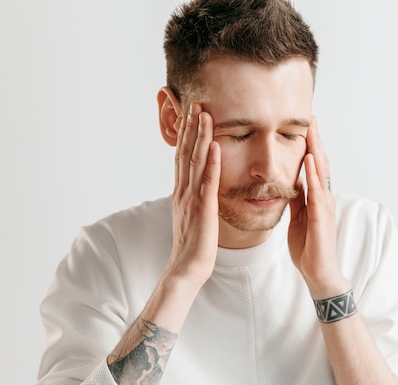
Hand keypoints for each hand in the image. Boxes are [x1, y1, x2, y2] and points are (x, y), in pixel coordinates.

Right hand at [165, 103, 220, 286]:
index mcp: (182, 192)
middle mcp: (184, 191)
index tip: (191, 115)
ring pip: (195, 161)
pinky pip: (208, 181)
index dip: (186, 135)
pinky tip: (215, 146)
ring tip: (204, 114)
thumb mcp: (191, 216)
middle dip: (191, 128)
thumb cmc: (192, 245)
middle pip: (186, 153)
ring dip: (200, 137)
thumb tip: (198, 187)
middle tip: (195, 103)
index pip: (183, 157)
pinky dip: (211, 162)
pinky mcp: (203, 208)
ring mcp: (192, 198)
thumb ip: (194, 199)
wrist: (187, 267)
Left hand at [288, 117, 346, 296]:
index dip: (310, 145)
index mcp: (316, 198)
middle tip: (311, 117)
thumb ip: (297, 200)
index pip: (314, 166)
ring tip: (312, 129)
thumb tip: (292, 182)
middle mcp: (323, 197)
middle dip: (316, 139)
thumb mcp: (298, 218)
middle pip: (321, 162)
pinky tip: (310, 159)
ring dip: (317, 149)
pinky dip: (314, 174)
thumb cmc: (309, 247)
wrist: (318, 272)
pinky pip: (317, 192)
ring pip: (322, 172)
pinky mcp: (321, 217)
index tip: (305, 126)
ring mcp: (324, 206)